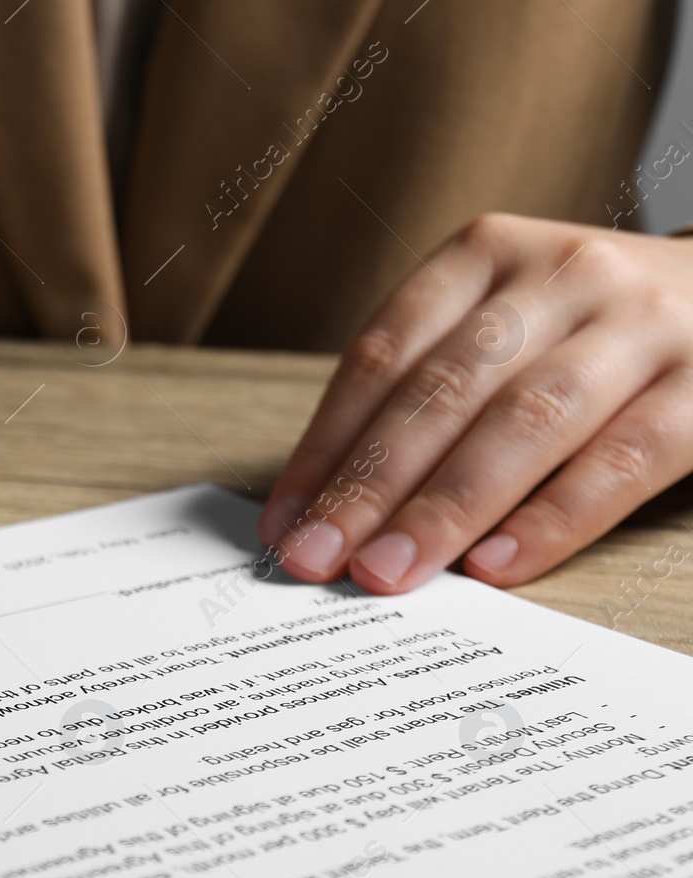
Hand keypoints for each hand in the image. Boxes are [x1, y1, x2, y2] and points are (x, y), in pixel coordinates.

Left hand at [259, 213, 692, 593]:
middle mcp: (563, 274)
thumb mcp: (511, 327)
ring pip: (526, 420)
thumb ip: (435, 395)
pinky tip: (495, 568)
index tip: (285, 521)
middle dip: (369, 484)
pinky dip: (553, 518)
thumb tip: (332, 506)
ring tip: (387, 571)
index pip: (384, 355)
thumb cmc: (597, 334)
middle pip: (444, 389)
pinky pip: (623, 458)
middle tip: (316, 558)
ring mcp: (642, 324)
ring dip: (445, 507)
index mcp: (488, 255)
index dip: (326, 444)